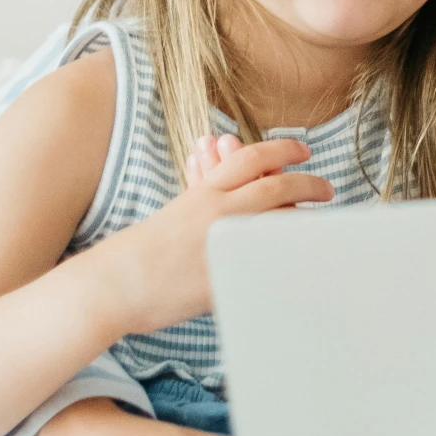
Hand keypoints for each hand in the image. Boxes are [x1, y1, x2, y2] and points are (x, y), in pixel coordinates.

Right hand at [100, 136, 332, 337]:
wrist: (109, 286)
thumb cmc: (140, 252)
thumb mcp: (177, 211)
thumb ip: (204, 189)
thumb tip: (219, 156)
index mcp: (203, 195)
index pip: (251, 159)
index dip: (281, 150)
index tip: (303, 151)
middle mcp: (215, 215)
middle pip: (274, 187)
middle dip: (306, 184)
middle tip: (326, 188)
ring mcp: (220, 248)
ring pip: (275, 224)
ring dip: (303, 219)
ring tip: (322, 221)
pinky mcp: (221, 283)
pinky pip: (261, 269)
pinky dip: (282, 262)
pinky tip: (306, 260)